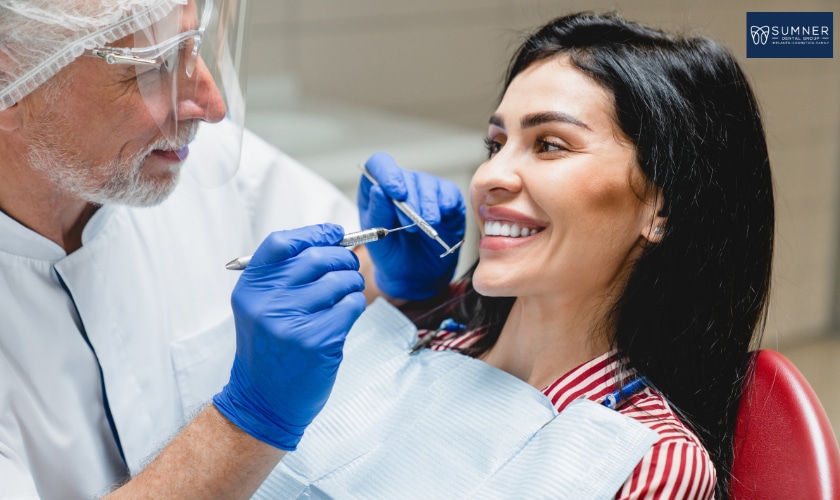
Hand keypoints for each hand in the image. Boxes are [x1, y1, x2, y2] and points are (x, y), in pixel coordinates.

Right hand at [213, 224, 366, 449]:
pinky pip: (351, 306)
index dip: (313, 233)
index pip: (282, 243)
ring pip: (339, 281)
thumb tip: (332, 241)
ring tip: (345, 296)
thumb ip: (287, 275)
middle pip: (317, 258)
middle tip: (347, 268)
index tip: (334, 233)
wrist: (263, 401)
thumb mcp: (261, 307)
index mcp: (251, 289)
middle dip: (342, 258)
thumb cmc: (270, 350)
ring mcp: (291, 322)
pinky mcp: (317, 341)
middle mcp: (267, 302)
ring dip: (351, 284)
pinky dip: (355, 305)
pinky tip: (345, 316)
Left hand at [358, 152, 465, 300]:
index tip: (397, 194)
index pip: (380, 165)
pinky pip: (449, 194)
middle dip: (410, 202)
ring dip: (427, 207)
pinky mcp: (447, 200)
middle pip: (407, 176)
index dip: (388, 174)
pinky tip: (440, 219)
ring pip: (429, 185)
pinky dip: (445, 205)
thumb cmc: (392, 254)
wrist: (414, 274)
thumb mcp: (376, 238)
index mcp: (378, 189)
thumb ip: (377, 213)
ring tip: (425, 227)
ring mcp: (426, 190)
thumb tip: (378, 189)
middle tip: (410, 226)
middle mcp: (402, 184)